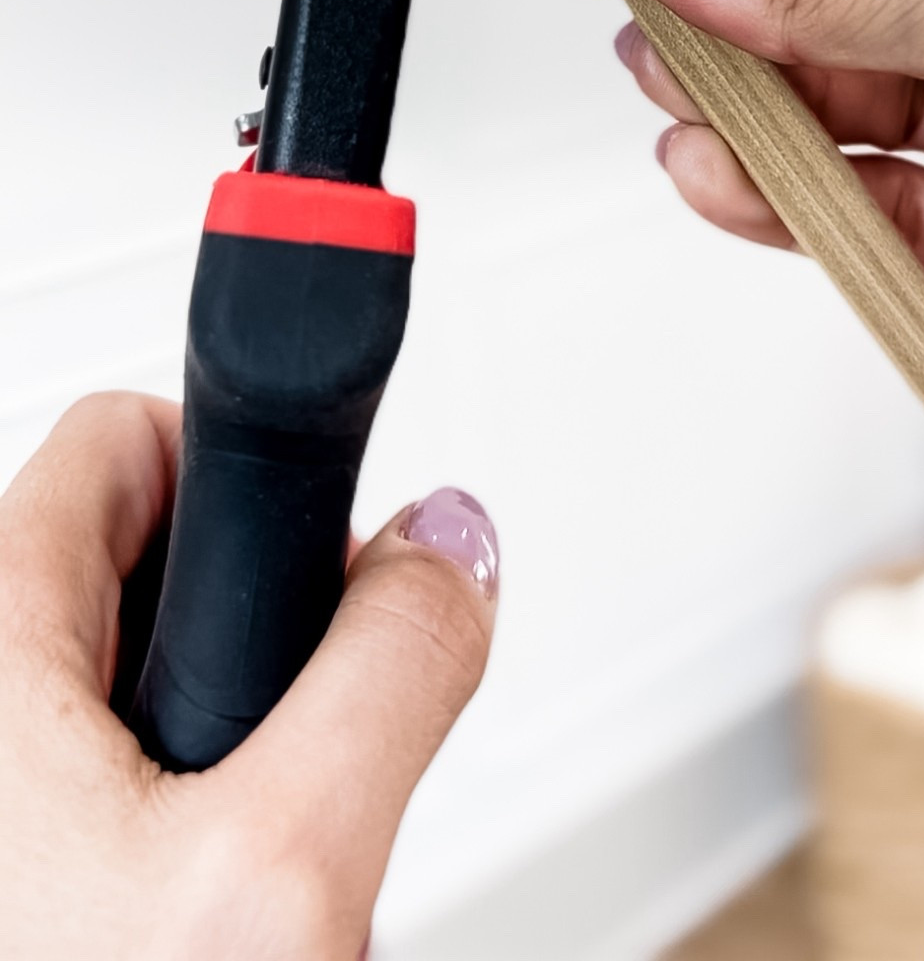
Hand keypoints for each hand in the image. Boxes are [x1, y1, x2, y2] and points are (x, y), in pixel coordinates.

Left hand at [0, 392, 496, 958]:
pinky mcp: (13, 867)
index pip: (128, 441)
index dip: (252, 485)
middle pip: (132, 566)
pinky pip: (91, 794)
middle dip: (240, 652)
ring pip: (118, 694)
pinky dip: (159, 837)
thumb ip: (391, 675)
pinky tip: (183, 934)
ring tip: (222, 892)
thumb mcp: (280, 875)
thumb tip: (452, 546)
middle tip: (274, 784)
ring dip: (205, 765)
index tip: (318, 561)